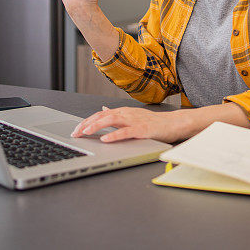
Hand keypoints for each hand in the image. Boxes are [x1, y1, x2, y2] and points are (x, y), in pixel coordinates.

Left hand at [71, 106, 188, 143]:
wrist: (173, 123)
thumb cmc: (154, 122)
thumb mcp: (132, 116)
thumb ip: (116, 114)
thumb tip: (103, 109)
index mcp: (123, 112)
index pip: (100, 115)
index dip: (86, 122)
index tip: (76, 130)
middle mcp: (127, 114)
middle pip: (102, 116)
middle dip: (87, 124)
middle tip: (76, 133)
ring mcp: (134, 121)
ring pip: (112, 120)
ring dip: (97, 126)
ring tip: (86, 133)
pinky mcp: (142, 130)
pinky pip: (126, 132)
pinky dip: (114, 135)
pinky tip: (105, 140)